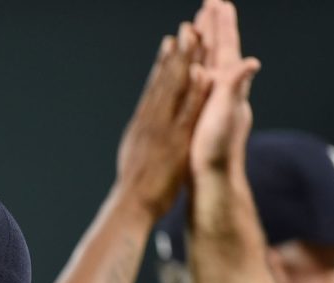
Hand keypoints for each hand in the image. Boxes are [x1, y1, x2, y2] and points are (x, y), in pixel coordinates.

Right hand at [114, 22, 210, 221]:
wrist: (131, 205)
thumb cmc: (134, 186)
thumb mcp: (134, 154)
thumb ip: (142, 134)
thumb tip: (143, 124)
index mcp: (142, 123)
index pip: (155, 86)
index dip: (165, 62)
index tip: (172, 40)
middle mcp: (150, 120)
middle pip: (166, 80)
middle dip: (177, 52)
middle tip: (186, 26)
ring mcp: (162, 127)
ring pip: (175, 88)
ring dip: (184, 60)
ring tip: (192, 34)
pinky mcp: (174, 139)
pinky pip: (187, 111)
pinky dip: (193, 90)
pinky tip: (201, 72)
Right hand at [188, 0, 260, 175]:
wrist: (213, 177)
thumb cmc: (217, 148)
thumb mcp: (227, 114)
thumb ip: (235, 86)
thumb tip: (251, 63)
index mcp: (227, 84)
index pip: (225, 45)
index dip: (220, 23)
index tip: (216, 1)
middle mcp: (224, 89)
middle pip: (219, 49)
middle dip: (213, 26)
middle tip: (209, 4)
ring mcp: (214, 102)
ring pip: (208, 64)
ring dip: (203, 44)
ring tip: (197, 29)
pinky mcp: (203, 113)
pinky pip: (198, 82)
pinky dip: (193, 68)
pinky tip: (189, 69)